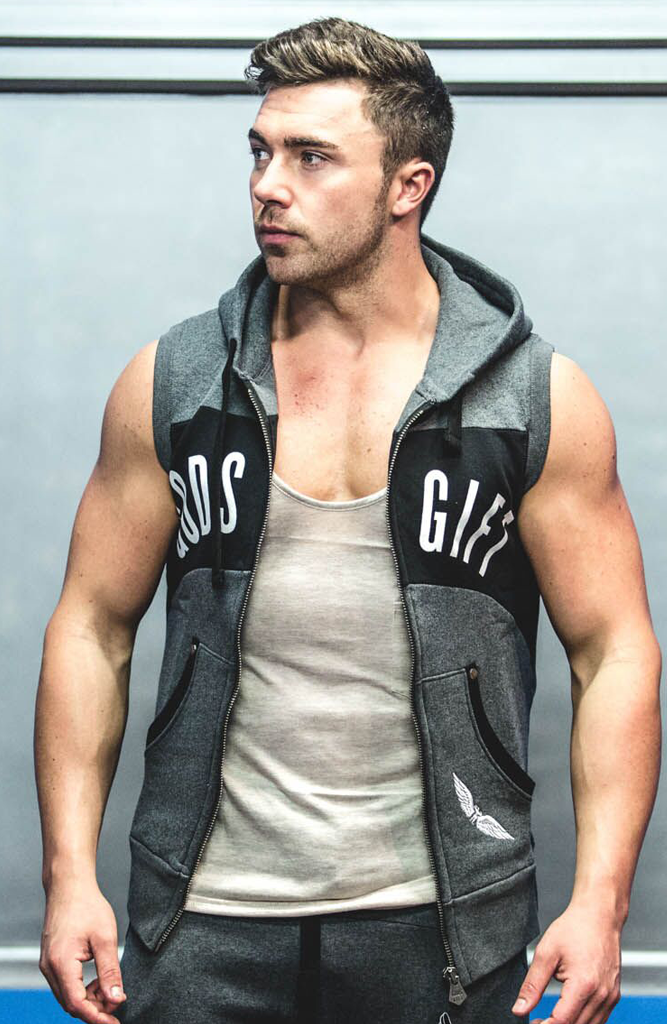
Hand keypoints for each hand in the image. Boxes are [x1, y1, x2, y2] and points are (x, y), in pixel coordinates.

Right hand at [39, 879, 126, 1022]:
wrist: (69, 886)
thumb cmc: (87, 906)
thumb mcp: (105, 938)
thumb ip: (110, 971)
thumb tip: (116, 998)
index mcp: (61, 964)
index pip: (77, 1004)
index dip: (97, 1016)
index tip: (115, 1021)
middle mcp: (49, 968)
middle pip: (71, 1004)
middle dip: (95, 1009)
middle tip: (118, 1004)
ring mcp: (48, 965)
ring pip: (68, 996)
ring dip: (89, 1000)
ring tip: (111, 991)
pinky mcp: (51, 960)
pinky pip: (65, 985)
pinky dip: (82, 989)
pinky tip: (98, 982)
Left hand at [511, 903, 620, 1023]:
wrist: (600, 916)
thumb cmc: (573, 929)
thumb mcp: (546, 953)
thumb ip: (532, 985)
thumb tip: (519, 1010)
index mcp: (584, 984)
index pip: (562, 1022)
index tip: (532, 1023)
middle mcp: (601, 995)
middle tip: (536, 1020)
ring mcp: (610, 996)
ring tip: (548, 1018)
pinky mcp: (613, 995)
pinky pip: (599, 1020)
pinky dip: (582, 1021)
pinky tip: (567, 1012)